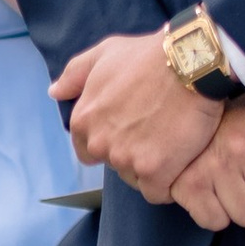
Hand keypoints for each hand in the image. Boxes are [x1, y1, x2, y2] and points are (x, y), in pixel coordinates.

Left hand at [54, 28, 220, 199]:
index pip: (87, 149)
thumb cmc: (148, 56)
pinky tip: (181, 162)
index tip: (131, 129)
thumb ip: (75, 74)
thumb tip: (54, 92)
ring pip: (136, 177)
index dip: (111, 140)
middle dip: (132, 152)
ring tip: (172, 142)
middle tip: (156, 131)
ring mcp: (127, 159)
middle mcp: (100, 143)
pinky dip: (168, 182)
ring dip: (151, 167)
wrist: (190, 64)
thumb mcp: (105, 53)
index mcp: (84, 119)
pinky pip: (158, 191)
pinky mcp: (155, 172)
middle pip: (113, 163)